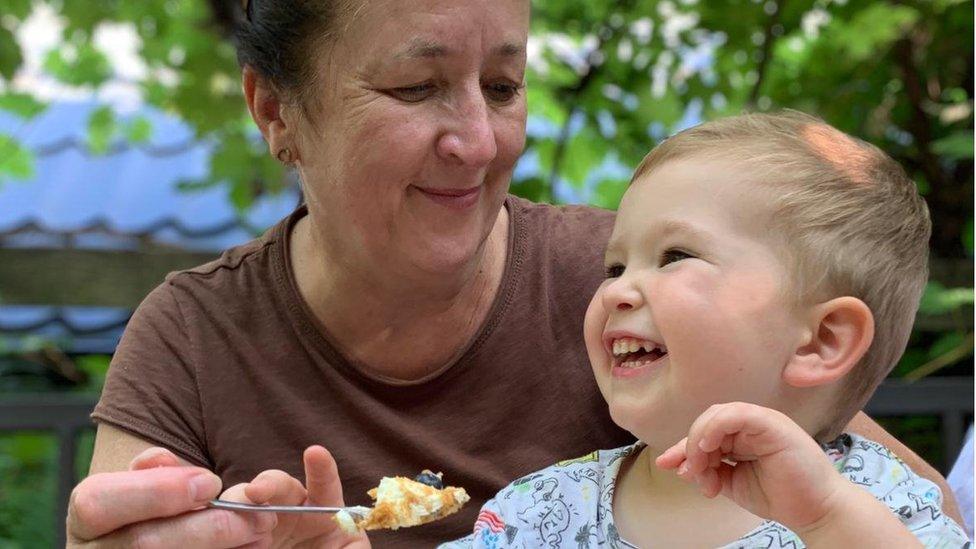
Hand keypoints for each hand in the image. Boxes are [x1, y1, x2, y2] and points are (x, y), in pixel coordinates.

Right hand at [67, 447, 275, 547]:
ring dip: (224, 548)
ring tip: (261, 531)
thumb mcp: (154, 483)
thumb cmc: (160, 506)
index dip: (156, 492)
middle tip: (256, 516)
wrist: (171, 536)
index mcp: (88, 519)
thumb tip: (162, 461)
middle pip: (143, 543)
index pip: (97, 503)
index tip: (211, 483)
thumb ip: (160, 471)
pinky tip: (252, 548)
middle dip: (208, 528)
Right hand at [219, 445, 369, 548]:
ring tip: (245, 525)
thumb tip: (349, 529)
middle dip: (266, 483)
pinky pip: (220, 524)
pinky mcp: (236, 535)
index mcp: (321, 510)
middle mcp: (287, 510)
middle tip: (255, 492)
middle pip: (276, 485)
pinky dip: (222, 528)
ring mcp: (258, 523)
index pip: (324, 484)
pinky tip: (229, 538)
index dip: (321, 468)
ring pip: (242, 501)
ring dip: (239, 506)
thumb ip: (352, 546)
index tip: (315, 452)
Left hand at [655, 402, 847, 531]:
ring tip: (700, 469)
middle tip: (689, 473)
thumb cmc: (780, 495)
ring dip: (699, 441)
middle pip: (706, 421)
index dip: (682, 447)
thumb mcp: (732, 483)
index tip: (666, 464)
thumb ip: (707, 472)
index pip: (704, 432)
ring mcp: (762, 421)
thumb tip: (676, 466)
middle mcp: (750, 424)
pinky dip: (716, 427)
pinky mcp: (772, 423)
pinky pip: (737, 415)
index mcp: (742, 436)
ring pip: (717, 415)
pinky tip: (708, 448)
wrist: (816, 511)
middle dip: (689, 447)